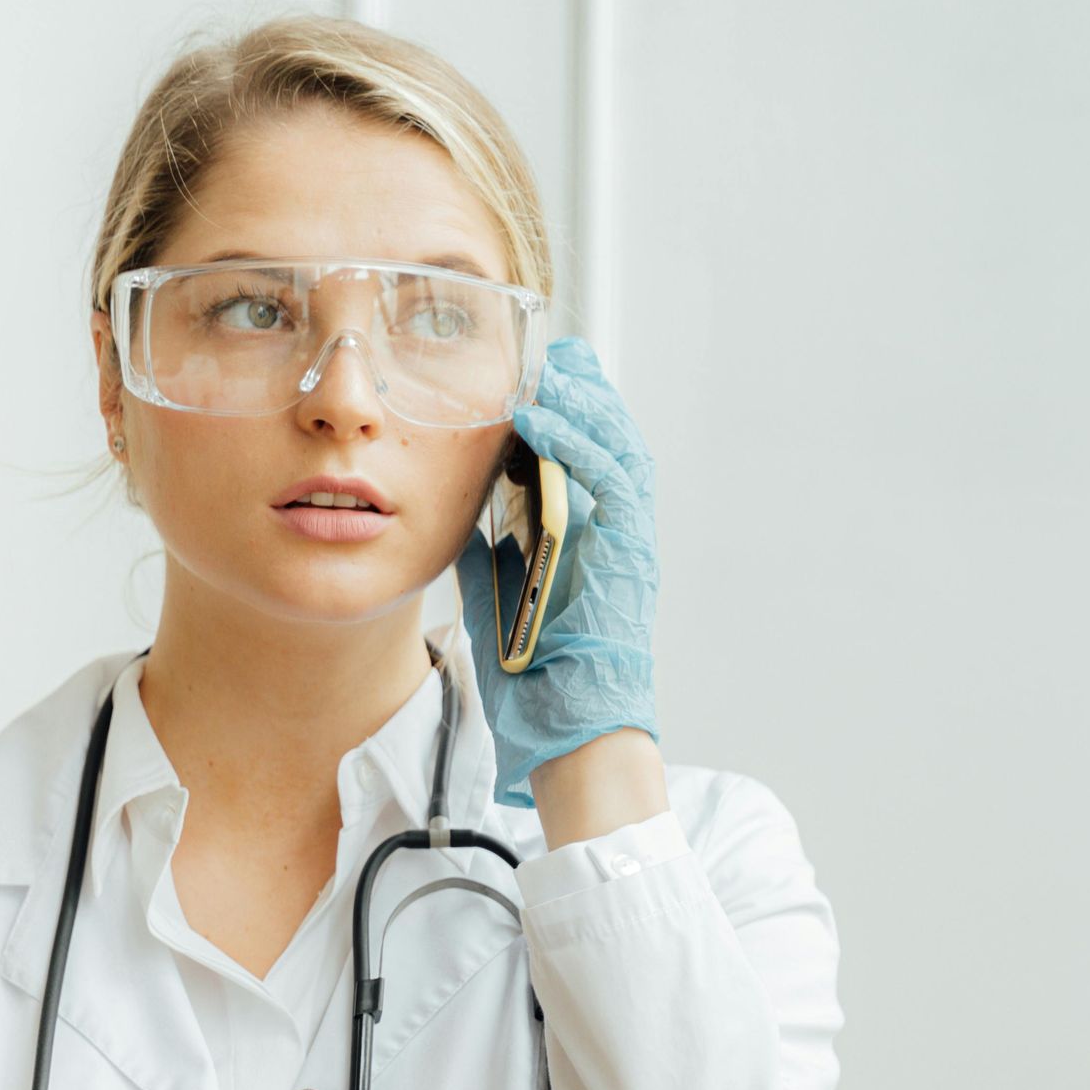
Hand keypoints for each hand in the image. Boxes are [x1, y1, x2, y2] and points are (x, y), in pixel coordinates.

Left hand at [455, 334, 660, 809]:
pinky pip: (610, 479)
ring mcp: (627, 543)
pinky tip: (541, 417)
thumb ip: (488, 556)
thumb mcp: (498, 600)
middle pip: (608, 440)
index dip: (562, 414)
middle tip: (545, 353)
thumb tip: (460, 522)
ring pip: (618, 446)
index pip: (583, 459)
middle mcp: (614, 536)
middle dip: (580, 391)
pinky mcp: (629, 554)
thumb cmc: (536, 683)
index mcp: (589, 543)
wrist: (569, 736)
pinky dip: (576, 442)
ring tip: (545, 368)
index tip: (528, 378)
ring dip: (581, 402)